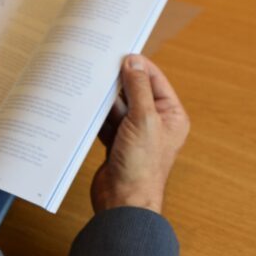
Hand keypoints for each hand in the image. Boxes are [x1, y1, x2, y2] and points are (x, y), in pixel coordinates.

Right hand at [91, 55, 189, 213]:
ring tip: (90, 81)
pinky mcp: (117, 143)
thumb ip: (138, 88)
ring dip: (106, 98)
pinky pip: (106, 121)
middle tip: (100, 64)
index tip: (120, 52)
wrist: (124, 203)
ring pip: (118, 106)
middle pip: (135, 91)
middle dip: (118, 81)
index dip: (139, 66)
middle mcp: (155, 123)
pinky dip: (97, 114)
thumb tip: (133, 62)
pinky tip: (85, 104)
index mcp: (171, 116)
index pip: (155, 81)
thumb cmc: (142, 166)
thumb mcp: (144, 120)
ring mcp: (135, 134)